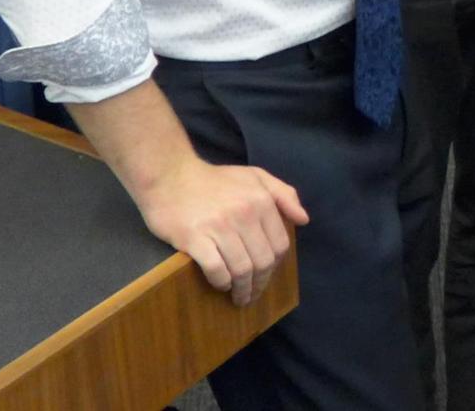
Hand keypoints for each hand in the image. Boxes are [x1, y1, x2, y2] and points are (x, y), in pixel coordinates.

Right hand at [136, 157, 309, 305]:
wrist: (170, 176)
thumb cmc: (215, 179)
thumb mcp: (255, 176)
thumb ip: (284, 194)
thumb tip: (304, 219)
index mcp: (262, 200)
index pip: (279, 244)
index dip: (276, 266)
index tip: (267, 276)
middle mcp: (245, 214)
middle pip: (263, 260)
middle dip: (260, 283)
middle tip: (253, 295)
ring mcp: (219, 227)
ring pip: (242, 269)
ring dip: (242, 289)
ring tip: (239, 298)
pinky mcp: (194, 238)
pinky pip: (216, 269)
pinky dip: (222, 282)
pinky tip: (221, 285)